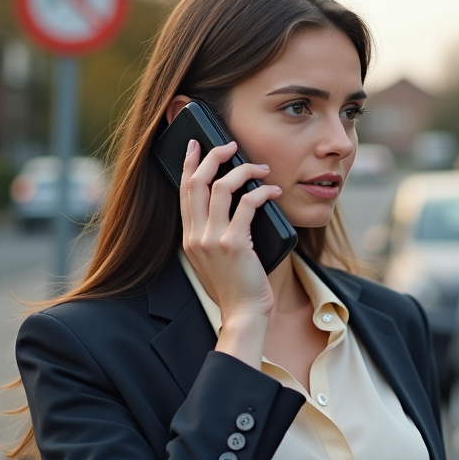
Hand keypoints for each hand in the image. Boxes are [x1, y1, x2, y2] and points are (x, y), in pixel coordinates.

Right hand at [179, 140, 281, 366]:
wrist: (243, 315)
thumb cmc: (236, 289)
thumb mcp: (214, 260)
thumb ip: (213, 236)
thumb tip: (233, 205)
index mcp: (189, 238)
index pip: (184, 192)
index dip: (189, 164)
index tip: (195, 145)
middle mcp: (196, 236)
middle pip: (197, 182)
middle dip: (213, 156)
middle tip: (230, 145)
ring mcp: (213, 239)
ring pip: (221, 187)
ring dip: (243, 171)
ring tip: (260, 167)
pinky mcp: (234, 244)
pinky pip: (247, 205)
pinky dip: (263, 192)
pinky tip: (274, 191)